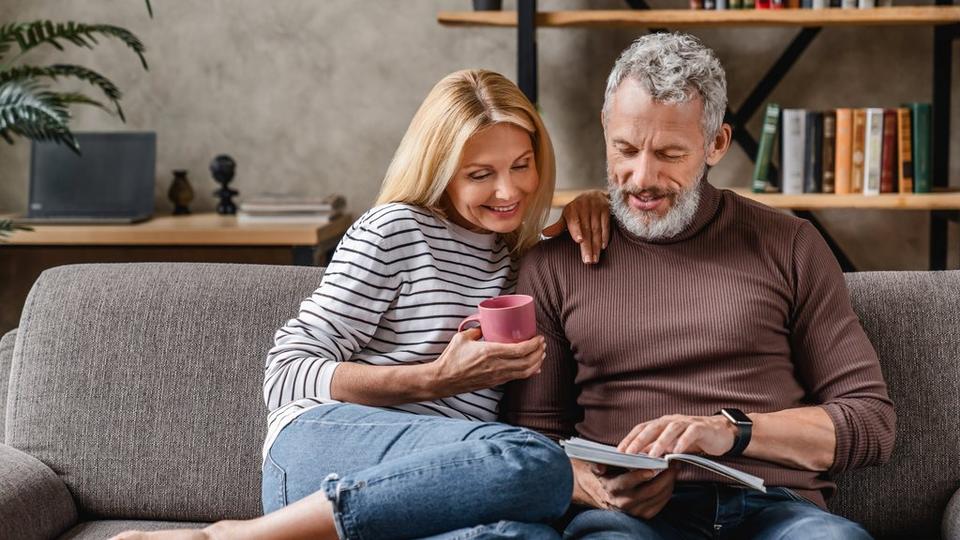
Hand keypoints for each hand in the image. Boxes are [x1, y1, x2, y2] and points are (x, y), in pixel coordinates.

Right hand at [428, 328, 544, 396]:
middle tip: (543, 344)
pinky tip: (534, 367)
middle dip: (539, 352)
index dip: (534, 344)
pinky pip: (517, 378)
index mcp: (490, 352)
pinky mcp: (496, 383)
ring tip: (541, 354)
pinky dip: (529, 372)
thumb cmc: (451, 358)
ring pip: (525, 372)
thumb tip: (486, 323)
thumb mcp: (462, 337)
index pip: (520, 350)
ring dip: (537, 363)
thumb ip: (476, 329)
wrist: (444, 380)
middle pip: (527, 362)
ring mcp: (497, 376)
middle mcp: (497, 366)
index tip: (539, 337)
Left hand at [542, 189, 609, 264]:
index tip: (579, 240)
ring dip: (596, 245)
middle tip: (588, 260)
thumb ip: (558, 226)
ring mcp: (596, 208)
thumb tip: (544, 234)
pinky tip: (603, 247)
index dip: (576, 230)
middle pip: (586, 229)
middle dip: (587, 245)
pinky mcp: (606, 210)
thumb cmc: (577, 210)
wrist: (594, 195)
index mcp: (572, 209)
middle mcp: (584, 207)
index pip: (574, 220)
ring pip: (596, 229)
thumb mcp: (566, 216)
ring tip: (595, 258)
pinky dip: (605, 236)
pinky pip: (606, 225)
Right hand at [571, 458, 677, 518]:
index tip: (653, 467)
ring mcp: (635, 511)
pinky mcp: (644, 515)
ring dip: (669, 482)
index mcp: (612, 488)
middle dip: (664, 477)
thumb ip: (599, 464)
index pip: (627, 482)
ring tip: (674, 469)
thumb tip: (599, 467)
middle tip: (672, 464)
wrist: (604, 494)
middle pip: (649, 490)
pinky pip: (661, 503)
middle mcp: (623, 502)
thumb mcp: (599, 466)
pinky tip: (670, 480)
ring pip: (658, 497)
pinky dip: (668, 491)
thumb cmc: (606, 475)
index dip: (641, 475)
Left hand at [618, 414, 737, 457]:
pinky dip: (682, 441)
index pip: (642, 428)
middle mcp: (672, 420)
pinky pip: (690, 433)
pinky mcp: (701, 428)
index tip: (619, 451)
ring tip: (652, 455)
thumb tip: (639, 458)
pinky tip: (677, 451)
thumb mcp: (673, 445)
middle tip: (629, 453)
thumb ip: (657, 448)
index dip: (630, 438)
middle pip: (652, 427)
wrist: (721, 433)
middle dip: (639, 440)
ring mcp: (686, 422)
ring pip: (670, 429)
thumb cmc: (694, 439)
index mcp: (663, 423)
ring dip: (660, 442)